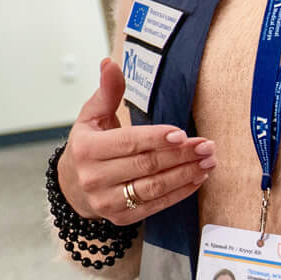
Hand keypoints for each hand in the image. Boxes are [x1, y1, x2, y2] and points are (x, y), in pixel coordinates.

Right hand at [57, 57, 214, 223]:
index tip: (182, 134)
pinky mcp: (120, 217)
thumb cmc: (88, 145)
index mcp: (86, 148)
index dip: (157, 138)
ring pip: (153, 187)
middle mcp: (94, 177)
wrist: (72, 185)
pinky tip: (196, 179)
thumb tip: (109, 62)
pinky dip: (179, 193)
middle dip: (180, 155)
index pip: (129, 142)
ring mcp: (106, 200)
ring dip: (185, 174)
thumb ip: (107, 91)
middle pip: (146, 165)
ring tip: (208, 162)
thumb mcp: (92, 116)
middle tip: (206, 146)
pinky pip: (155, 205)